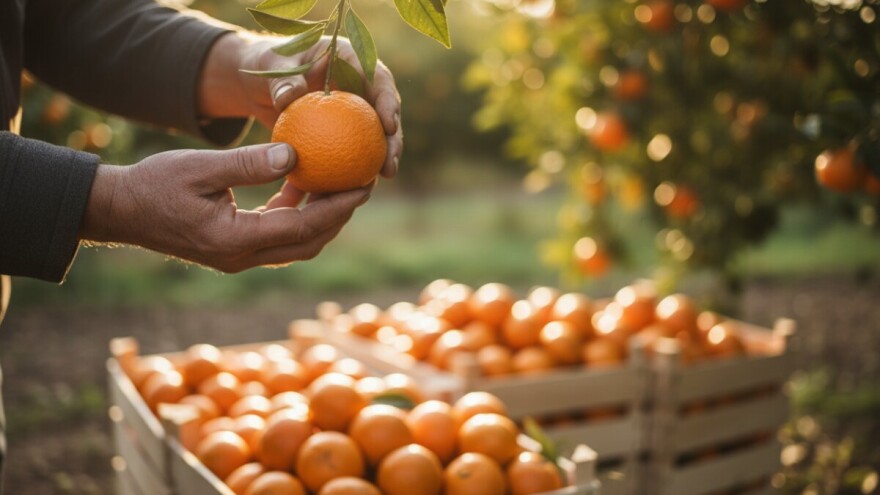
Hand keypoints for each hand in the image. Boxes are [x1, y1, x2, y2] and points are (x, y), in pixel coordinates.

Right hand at [79, 144, 370, 272]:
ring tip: (338, 183)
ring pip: (295, 244)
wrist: (119, 210)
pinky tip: (300, 184)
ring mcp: (237, 258)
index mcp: (235, 240)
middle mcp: (241, 257)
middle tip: (361, 185)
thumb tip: (296, 155)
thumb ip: (249, 164)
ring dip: (320, 217)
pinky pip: (276, 237)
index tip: (364, 186)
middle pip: (308, 243)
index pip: (303, 228)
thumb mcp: (200, 167)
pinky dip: (295, 215)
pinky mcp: (233, 250)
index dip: (339, 208)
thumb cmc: (154, 184)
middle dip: (339, 216)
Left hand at [199, 32, 402, 178]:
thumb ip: (281, 80)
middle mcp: (360, 86)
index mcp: (351, 59)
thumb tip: (288, 98)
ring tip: (377, 183)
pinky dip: (349, 172)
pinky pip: (350, 153)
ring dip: (379, 162)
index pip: (378, 78)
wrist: (259, 84)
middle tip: (390, 166)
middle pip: (384, 113)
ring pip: (373, 138)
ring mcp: (353, 112)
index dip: (388, 101)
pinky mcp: (342, 133)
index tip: (388, 125)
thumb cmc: (267, 65)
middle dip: (392, 141)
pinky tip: (347, 193)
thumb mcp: (270, 66)